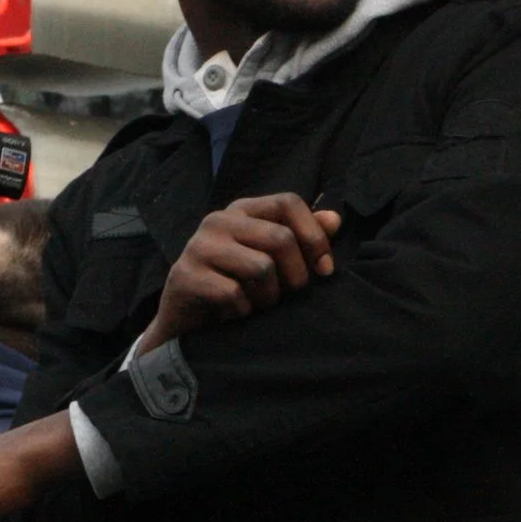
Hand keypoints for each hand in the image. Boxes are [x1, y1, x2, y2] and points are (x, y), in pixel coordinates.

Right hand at [138, 193, 343, 351]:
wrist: (186, 319)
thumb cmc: (236, 284)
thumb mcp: (270, 257)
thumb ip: (302, 237)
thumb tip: (335, 219)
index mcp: (243, 209)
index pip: (288, 202)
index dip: (314, 236)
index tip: (325, 269)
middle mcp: (219, 220)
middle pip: (280, 239)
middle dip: (296, 276)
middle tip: (289, 295)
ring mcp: (199, 246)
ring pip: (261, 268)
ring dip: (270, 297)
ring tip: (260, 304)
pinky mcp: (186, 275)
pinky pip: (235, 294)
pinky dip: (244, 311)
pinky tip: (237, 313)